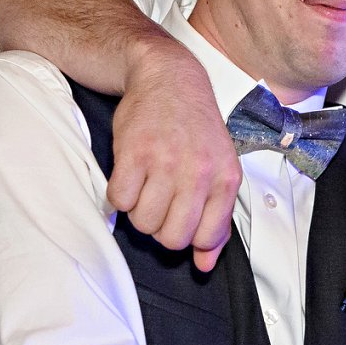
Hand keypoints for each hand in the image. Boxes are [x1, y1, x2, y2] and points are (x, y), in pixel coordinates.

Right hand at [108, 39, 240, 271]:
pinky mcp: (133, 153)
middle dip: (160, 229)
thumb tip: (204, 265)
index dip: (188, 237)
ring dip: (138, 212)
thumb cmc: (196, 129)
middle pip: (172, 238)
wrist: (170, 79)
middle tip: (159, 203)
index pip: (205, 238)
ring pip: (144, 223)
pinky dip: (119, 196)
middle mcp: (198, 172)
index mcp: (225, 179)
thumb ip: (216, 219)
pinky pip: (119, 200)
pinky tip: (130, 176)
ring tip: (145, 187)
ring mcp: (165, 162)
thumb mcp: (219, 169)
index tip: (180, 218)